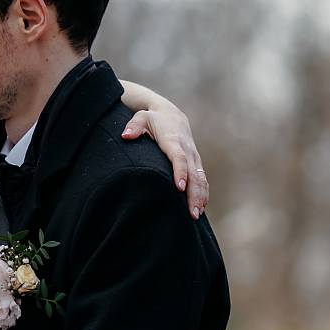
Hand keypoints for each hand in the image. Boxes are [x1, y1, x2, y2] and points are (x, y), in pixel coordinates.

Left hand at [122, 104, 208, 218]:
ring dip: (200, 197)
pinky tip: (200, 208)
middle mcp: (187, 150)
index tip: (179, 187)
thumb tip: (126, 135)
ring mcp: (193, 156)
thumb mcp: (141, 117)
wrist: (172, 114)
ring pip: (200, 178)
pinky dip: (203, 193)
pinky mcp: (196, 162)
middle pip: (194, 173)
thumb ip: (134, 125)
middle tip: (191, 212)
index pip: (178, 157)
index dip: (180, 172)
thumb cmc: (153, 118)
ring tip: (195, 215)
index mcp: (173, 140)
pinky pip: (202, 179)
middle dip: (193, 193)